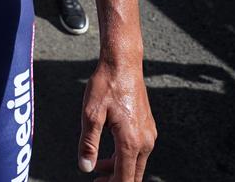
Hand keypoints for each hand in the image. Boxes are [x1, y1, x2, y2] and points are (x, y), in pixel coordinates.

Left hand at [78, 59, 155, 181]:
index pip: (125, 177)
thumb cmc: (105, 86)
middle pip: (134, 174)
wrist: (123, 64)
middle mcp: (145, 141)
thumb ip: (88, 144)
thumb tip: (86, 168)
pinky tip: (107, 151)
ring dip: (118, 169)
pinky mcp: (148, 127)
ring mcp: (149, 134)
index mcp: (130, 141)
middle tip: (96, 180)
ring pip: (136, 163)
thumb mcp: (91, 115)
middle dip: (115, 180)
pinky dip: (124, 157)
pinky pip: (138, 151)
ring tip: (98, 166)